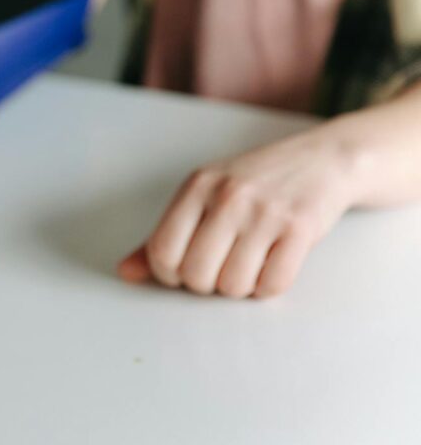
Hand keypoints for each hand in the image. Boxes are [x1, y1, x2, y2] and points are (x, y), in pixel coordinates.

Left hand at [117, 131, 359, 297]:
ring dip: (238, 287)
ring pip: (233, 285)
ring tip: (247, 264)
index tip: (184, 269)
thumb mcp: (203, 196)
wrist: (322, 160)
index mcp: (197, 187)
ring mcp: (266, 212)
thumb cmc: (254, 184)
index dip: (169, 274)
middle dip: (205, 284)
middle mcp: (228, 197)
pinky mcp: (301, 229)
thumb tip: (125, 273)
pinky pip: (272, 285)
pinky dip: (268, 287)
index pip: (162, 252)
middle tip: (219, 268)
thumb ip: (163, 235)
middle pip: (196, 275)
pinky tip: (270, 266)